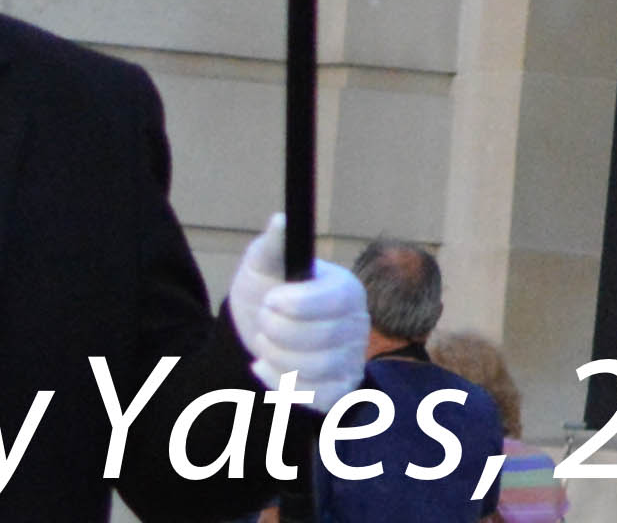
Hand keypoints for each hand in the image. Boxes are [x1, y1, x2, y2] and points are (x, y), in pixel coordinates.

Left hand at [230, 219, 370, 404]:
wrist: (259, 336)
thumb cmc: (266, 295)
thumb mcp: (261, 268)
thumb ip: (271, 247)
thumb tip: (280, 219)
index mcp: (347, 289)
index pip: (333, 301)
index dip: (296, 305)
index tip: (270, 300)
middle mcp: (358, 323)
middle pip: (321, 339)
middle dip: (278, 334)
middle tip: (264, 323)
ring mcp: (351, 358)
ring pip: (315, 370)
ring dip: (276, 359)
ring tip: (266, 344)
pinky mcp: (339, 389)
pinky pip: (314, 397)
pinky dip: (281, 385)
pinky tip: (269, 369)